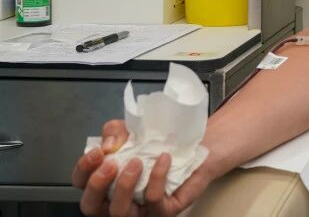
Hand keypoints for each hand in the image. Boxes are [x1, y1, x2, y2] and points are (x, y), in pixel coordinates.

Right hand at [72, 119, 213, 216]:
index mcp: (105, 182)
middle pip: (91, 207)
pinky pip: (154, 201)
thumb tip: (108, 145)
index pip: (80, 184)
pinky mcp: (164, 210)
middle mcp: (118, 200)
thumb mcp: (132, 130)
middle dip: (96, 185)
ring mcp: (140, 210)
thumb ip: (115, 131)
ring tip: (137, 162)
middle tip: (111, 163)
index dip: (82, 170)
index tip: (97, 152)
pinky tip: (164, 158)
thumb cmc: (159, 144)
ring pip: (120, 212)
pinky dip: (156, 178)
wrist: (197, 146)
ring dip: (124, 186)